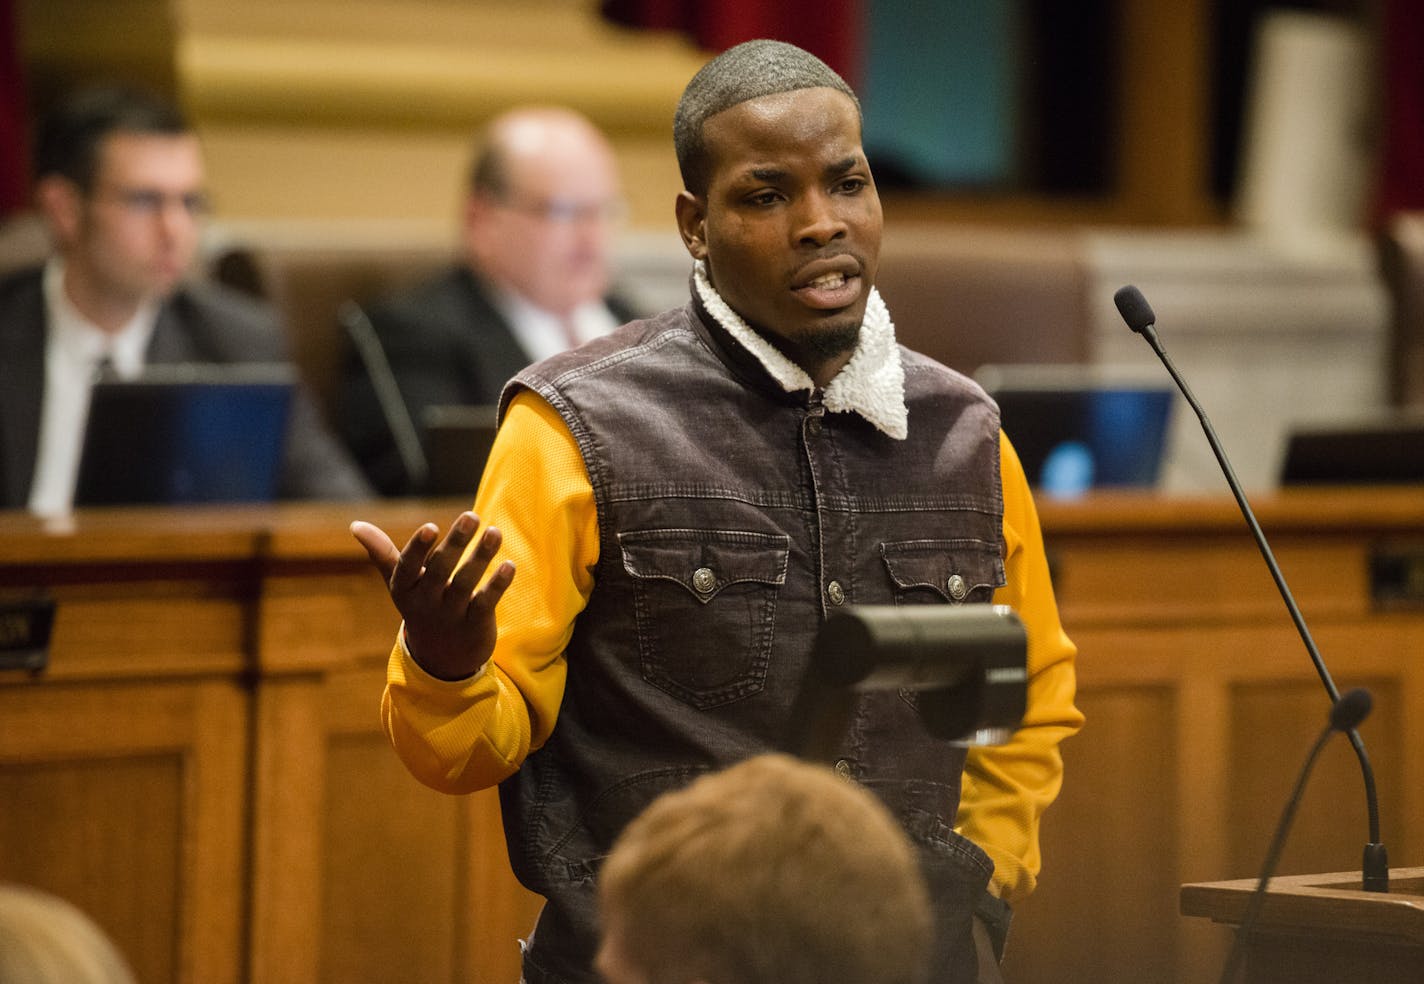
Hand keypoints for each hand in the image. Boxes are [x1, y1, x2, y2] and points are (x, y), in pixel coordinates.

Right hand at [351, 511, 514, 679]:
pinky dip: (497, 585)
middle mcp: (425, 602)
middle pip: (440, 570)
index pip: (407, 567)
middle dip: (456, 543)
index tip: (431, 526)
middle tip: (472, 516)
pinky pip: (486, 603)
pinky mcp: (475, 625)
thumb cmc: (421, 605)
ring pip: (466, 584)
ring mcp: (450, 615)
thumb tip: (355, 524)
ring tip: (495, 531)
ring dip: (481, 557)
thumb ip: (383, 554)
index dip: (418, 548)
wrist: (442, 658)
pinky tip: (509, 565)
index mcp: (405, 589)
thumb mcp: (400, 584)